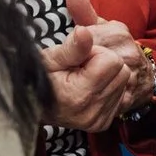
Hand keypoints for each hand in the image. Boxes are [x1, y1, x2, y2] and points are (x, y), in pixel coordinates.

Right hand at [40, 0, 139, 131]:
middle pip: (122, 71)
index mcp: (79, 95)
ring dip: (108, 74)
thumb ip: (72, 48)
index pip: (112, 61)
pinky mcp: (103, 123)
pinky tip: (90, 88)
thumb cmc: (38, 78)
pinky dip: (108, 88)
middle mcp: (92, 112)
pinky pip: (121, 95)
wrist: (32, 106)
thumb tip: (84, 32)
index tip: (79, 58)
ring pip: (124, 82)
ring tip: (84, 77)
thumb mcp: (50, 59)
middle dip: (105, 62)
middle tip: (82, 67)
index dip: (96, 52)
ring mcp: (98, 120)